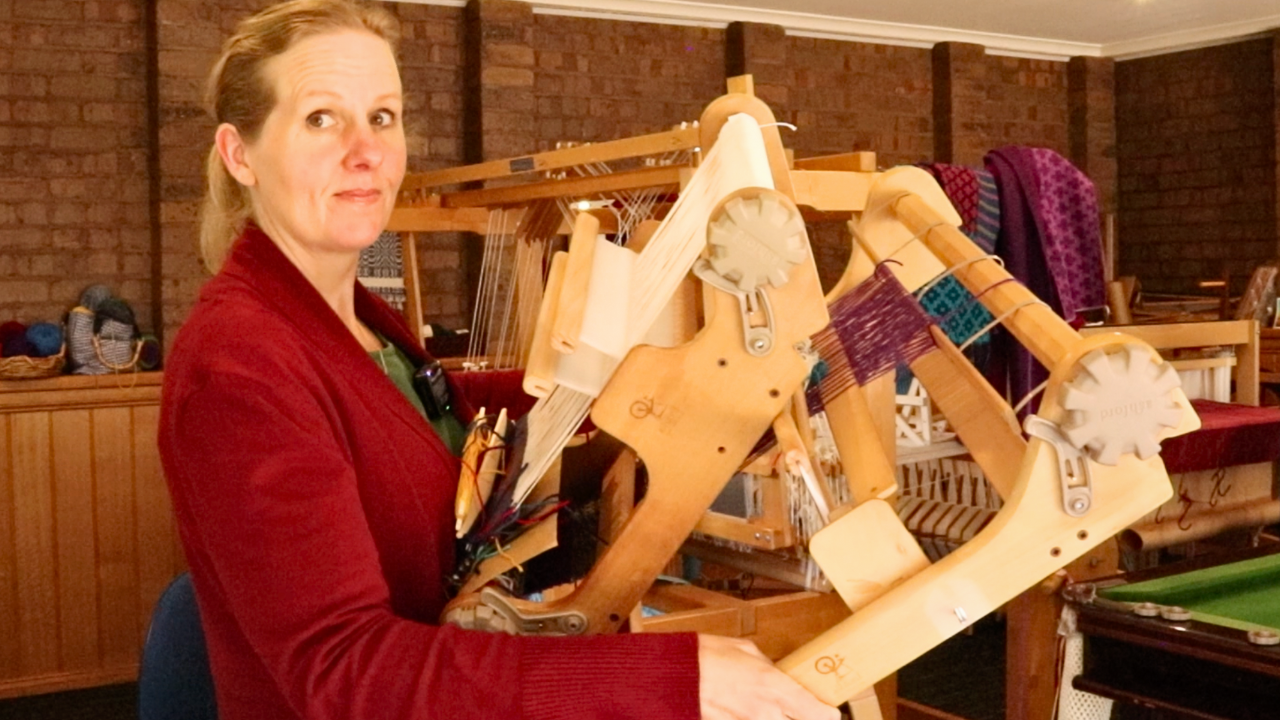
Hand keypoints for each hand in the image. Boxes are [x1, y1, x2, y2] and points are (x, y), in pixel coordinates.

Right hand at [698, 634, 839, 719]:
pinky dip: (753, 717)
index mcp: (773, 685)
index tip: (828, 710)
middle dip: (801, 715)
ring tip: (759, 702)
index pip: (817, 712)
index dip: (826, 712)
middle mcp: (764, 712)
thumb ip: (767, 667)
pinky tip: (744, 707)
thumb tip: (777, 674)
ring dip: (774, 715)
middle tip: (799, 707)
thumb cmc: (703, 656)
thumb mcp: (744, 650)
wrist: (669, 676)